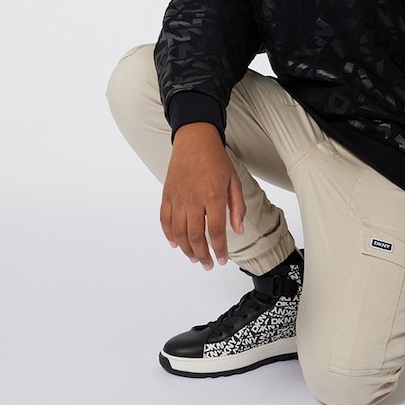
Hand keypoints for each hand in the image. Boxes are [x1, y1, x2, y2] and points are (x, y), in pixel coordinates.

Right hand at [160, 123, 245, 269]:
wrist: (194, 139)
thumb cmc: (216, 159)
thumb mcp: (234, 181)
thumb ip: (237, 207)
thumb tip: (239, 230)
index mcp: (213, 196)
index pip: (217, 231)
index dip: (219, 250)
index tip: (222, 260)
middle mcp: (194, 199)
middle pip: (196, 236)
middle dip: (203, 255)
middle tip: (208, 264)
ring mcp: (178, 197)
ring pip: (179, 232)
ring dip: (186, 249)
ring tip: (195, 258)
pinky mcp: (167, 194)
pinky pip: (165, 219)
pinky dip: (169, 235)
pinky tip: (175, 244)